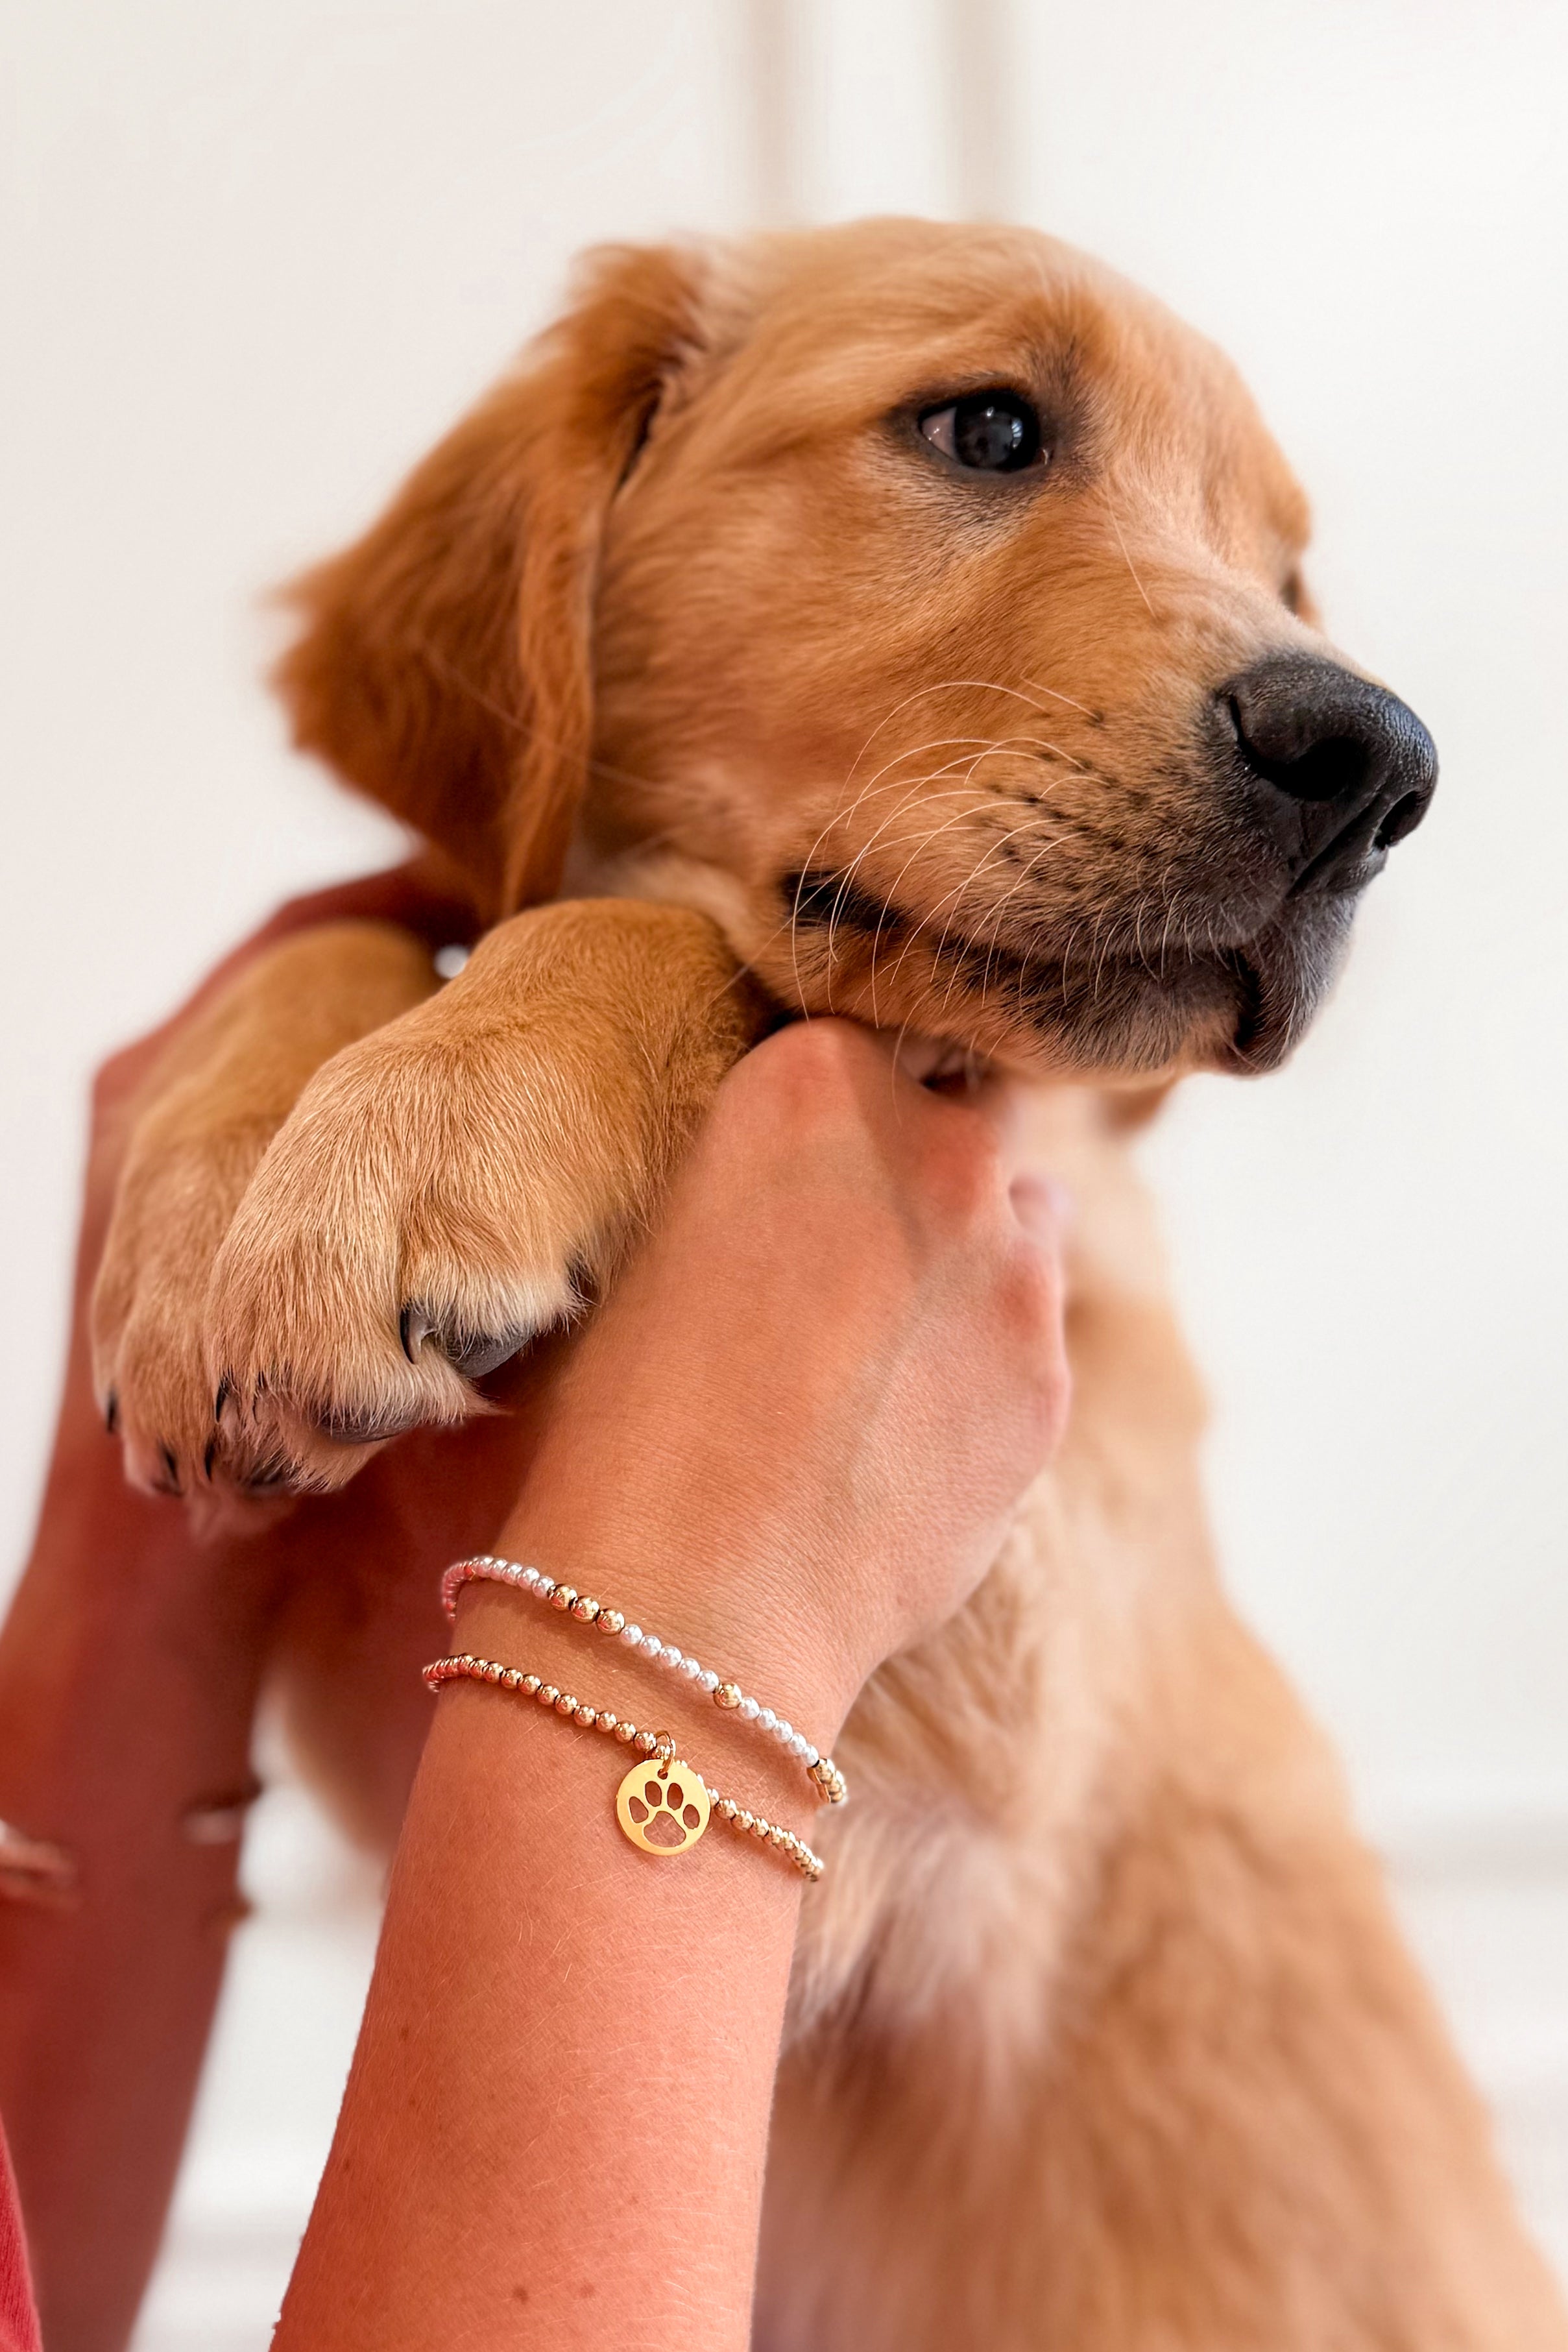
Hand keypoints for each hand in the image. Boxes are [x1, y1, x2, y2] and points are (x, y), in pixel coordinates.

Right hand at [490, 1017, 1070, 1738]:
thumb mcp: (647, 1245)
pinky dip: (989, 1373)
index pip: (864, 1044)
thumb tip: (788, 1199)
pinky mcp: (1051, 1376)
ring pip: (1026, 1220)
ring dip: (978, 1262)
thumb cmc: (616, 1423)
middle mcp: (937, 1141)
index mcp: (811, 1078)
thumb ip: (752, 1179)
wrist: (684, 1601)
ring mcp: (1013, 1259)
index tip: (814, 1169)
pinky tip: (907, 1441)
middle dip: (926, 1170)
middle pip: (967, 1117)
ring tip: (887, 1357)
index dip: (843, 1112)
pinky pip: (1033, 1343)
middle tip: (857, 1261)